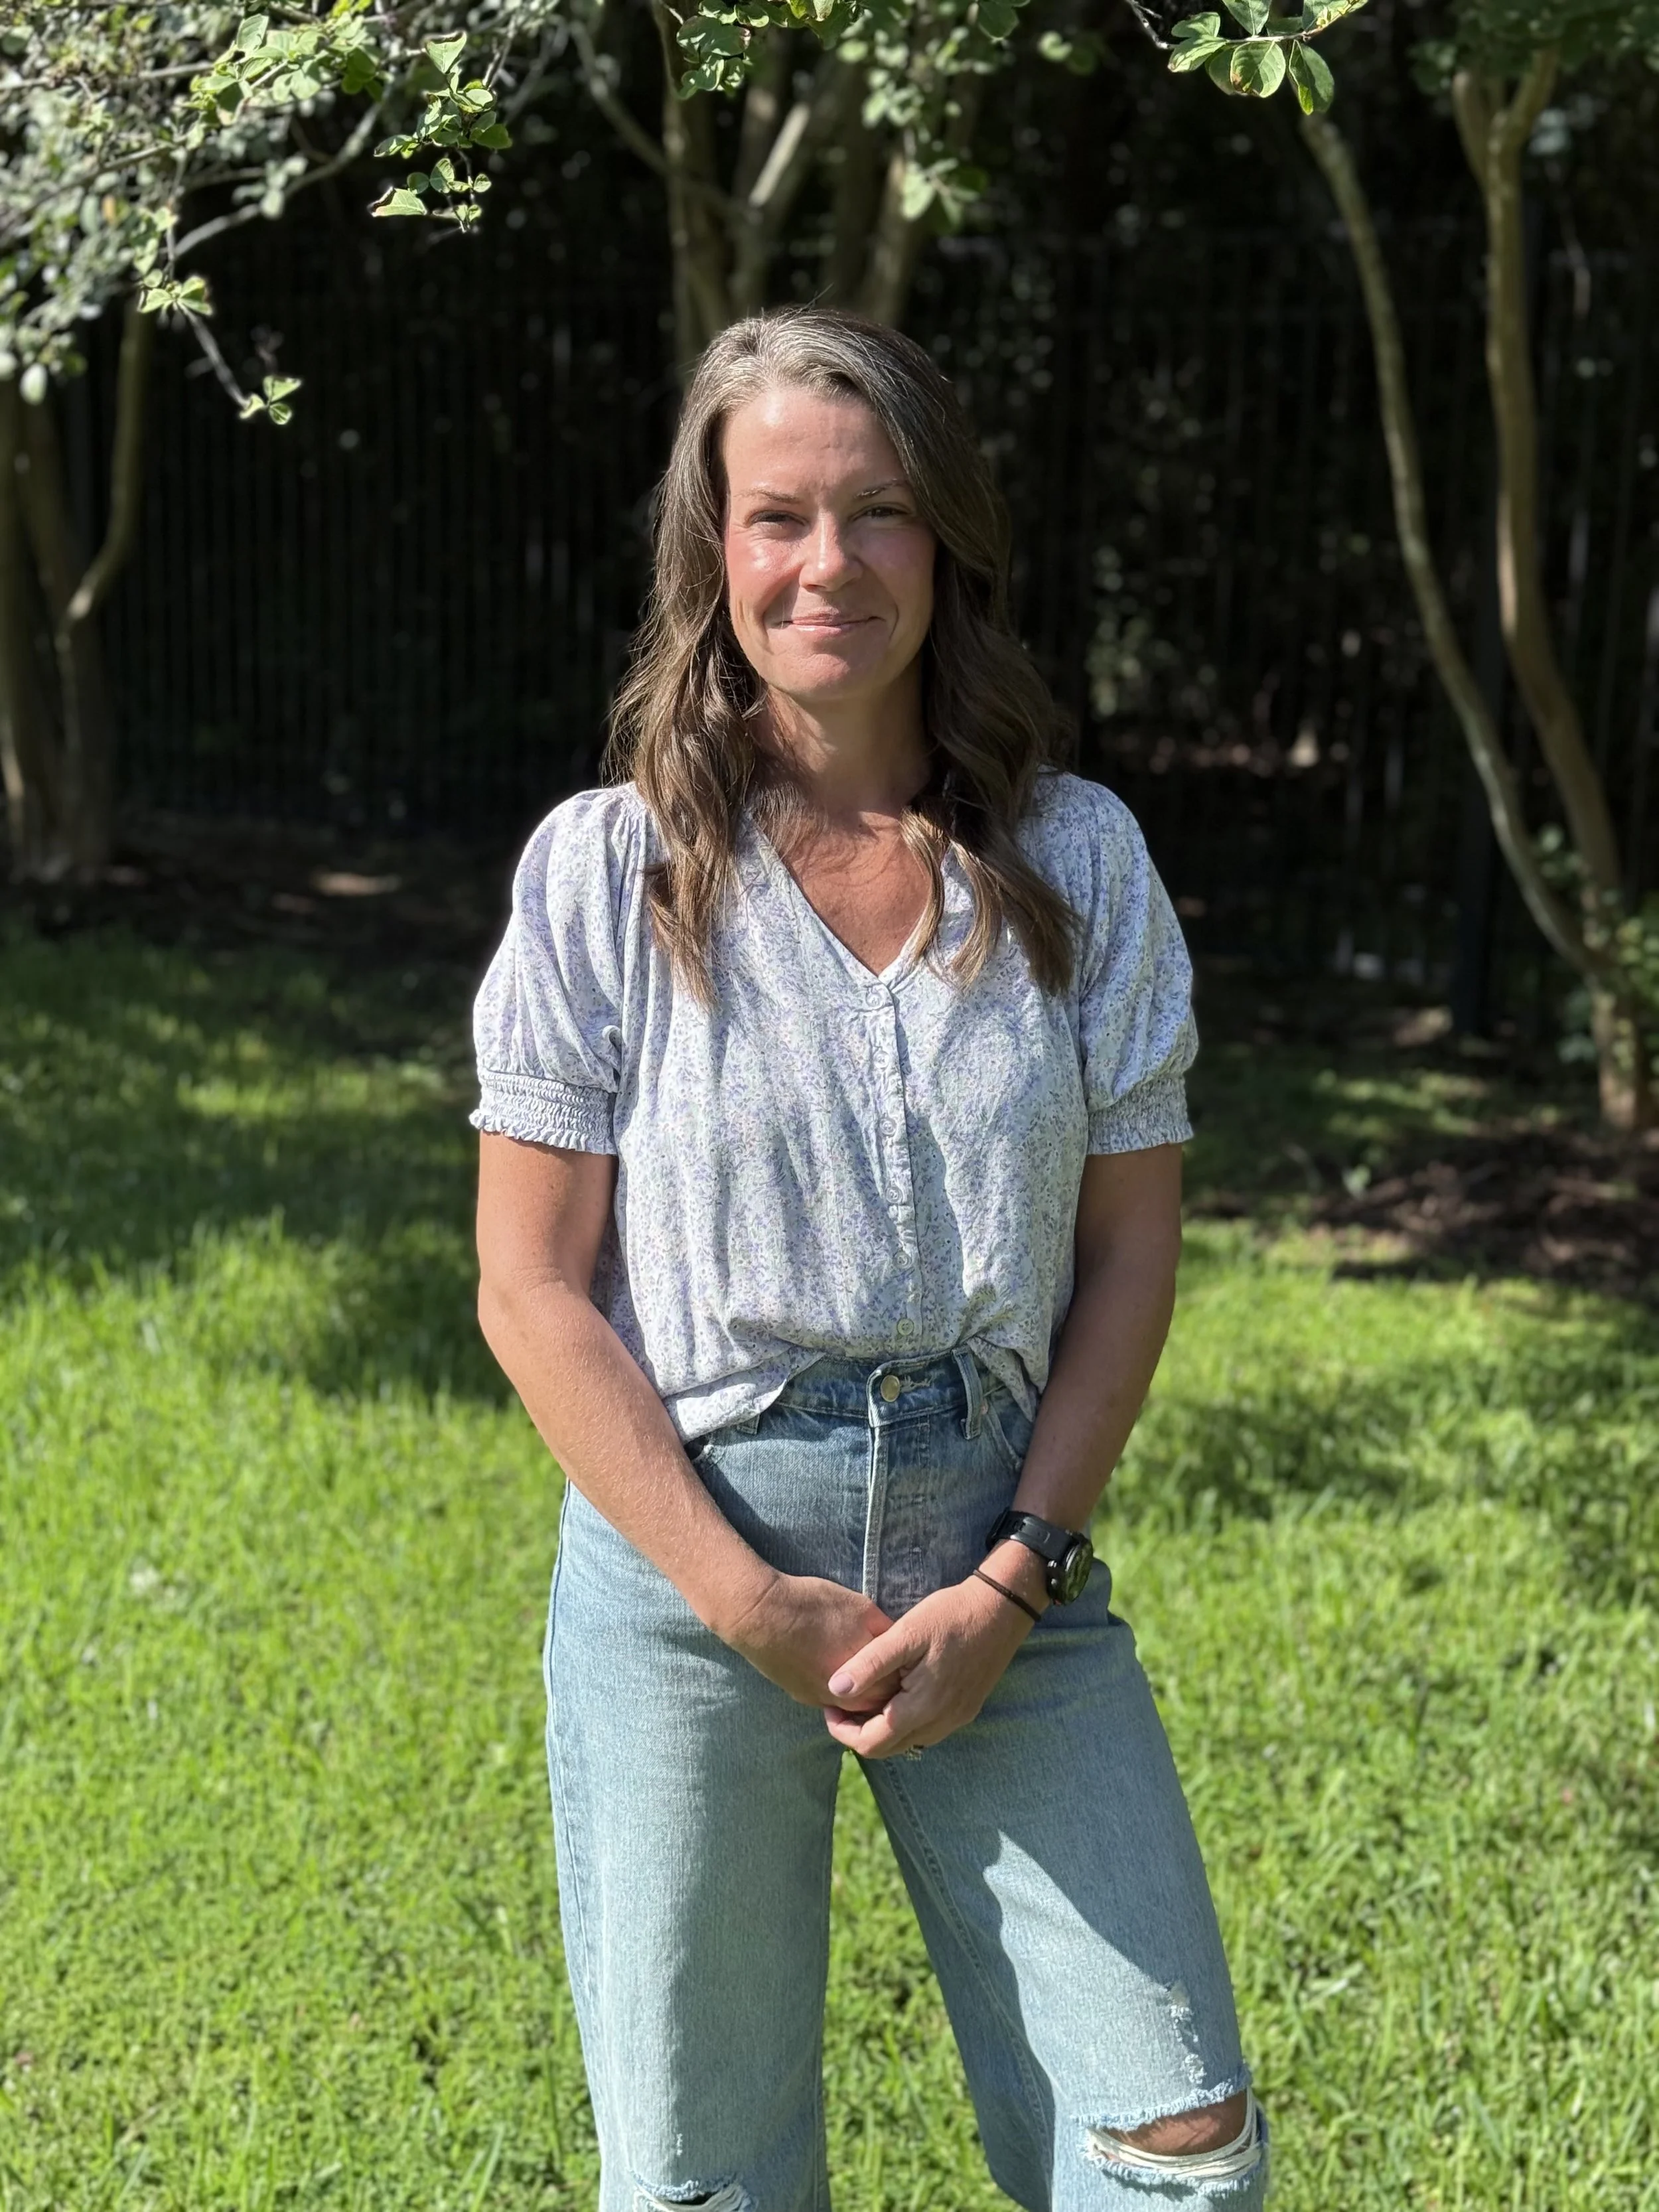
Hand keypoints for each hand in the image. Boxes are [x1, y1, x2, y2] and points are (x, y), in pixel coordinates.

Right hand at [720, 1571, 893, 1709]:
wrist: (761, 1617)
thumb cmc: (813, 1606)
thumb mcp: (861, 1609)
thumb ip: (885, 1630)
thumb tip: (900, 1641)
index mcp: (869, 1677)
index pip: (901, 1687)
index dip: (908, 1673)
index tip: (911, 1661)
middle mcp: (848, 1697)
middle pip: (880, 1703)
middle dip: (889, 1688)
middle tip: (896, 1670)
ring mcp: (823, 1699)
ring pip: (855, 1707)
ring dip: (864, 1692)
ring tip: (870, 1671)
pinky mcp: (804, 1696)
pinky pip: (832, 1701)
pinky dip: (841, 1691)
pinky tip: (841, 1669)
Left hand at [820, 1575, 1034, 1758]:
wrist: (1001, 1609)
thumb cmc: (950, 1615)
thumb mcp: (906, 1633)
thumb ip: (870, 1664)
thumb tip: (834, 1688)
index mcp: (923, 1706)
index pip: (872, 1743)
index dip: (843, 1731)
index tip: (830, 1705)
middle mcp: (941, 1722)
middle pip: (888, 1748)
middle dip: (858, 1732)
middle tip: (841, 1702)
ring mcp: (956, 1718)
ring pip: (908, 1741)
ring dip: (882, 1728)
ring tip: (866, 1696)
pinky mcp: (965, 1709)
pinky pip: (927, 1730)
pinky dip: (904, 1721)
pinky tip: (897, 1693)